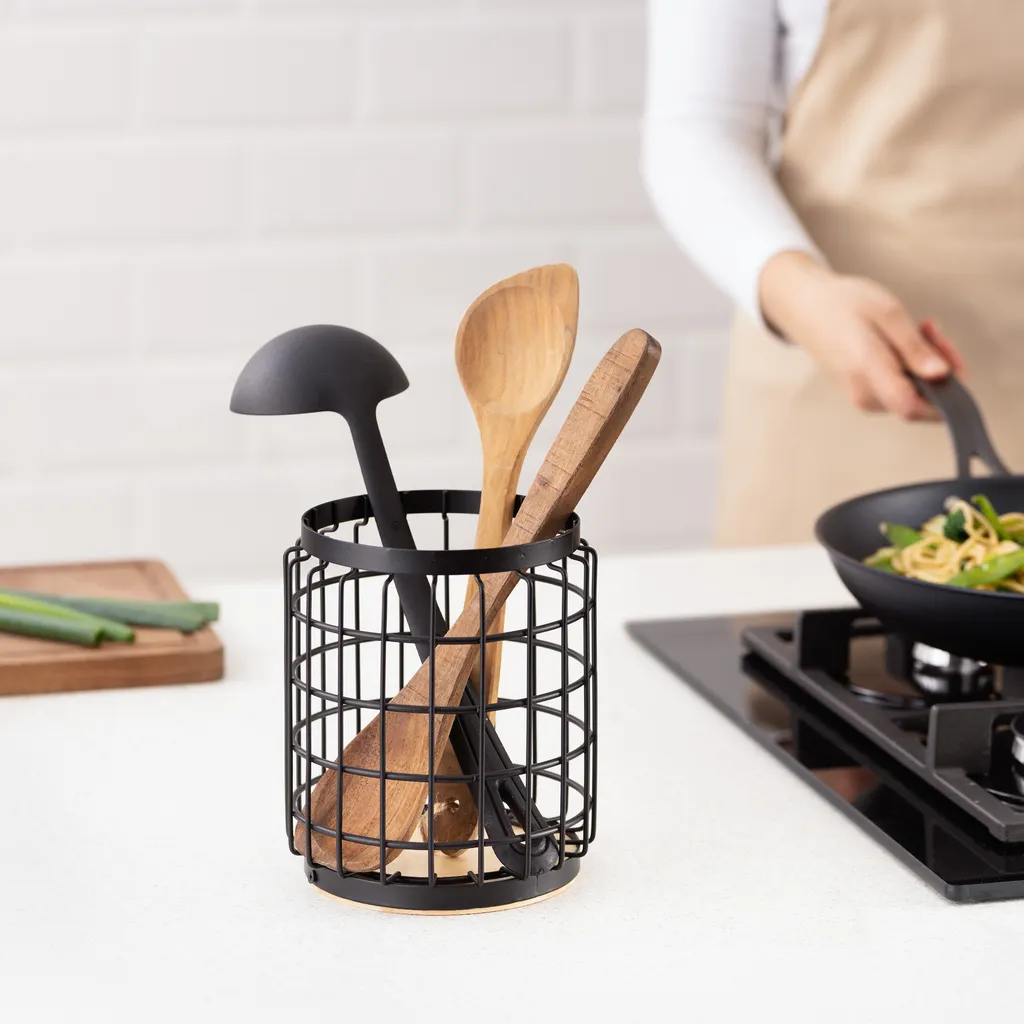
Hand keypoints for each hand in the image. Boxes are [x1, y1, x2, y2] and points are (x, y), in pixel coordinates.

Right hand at [758, 251, 965, 420]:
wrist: (805, 307)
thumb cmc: (841, 305)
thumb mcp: (886, 314)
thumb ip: (914, 348)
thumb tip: (941, 375)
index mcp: (869, 374)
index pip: (916, 408)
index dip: (945, 393)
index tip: (951, 362)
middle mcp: (865, 395)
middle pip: (920, 402)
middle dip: (939, 371)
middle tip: (934, 333)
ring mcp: (863, 397)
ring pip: (913, 394)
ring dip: (926, 366)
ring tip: (919, 330)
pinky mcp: (864, 392)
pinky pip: (900, 388)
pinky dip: (912, 367)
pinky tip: (905, 342)